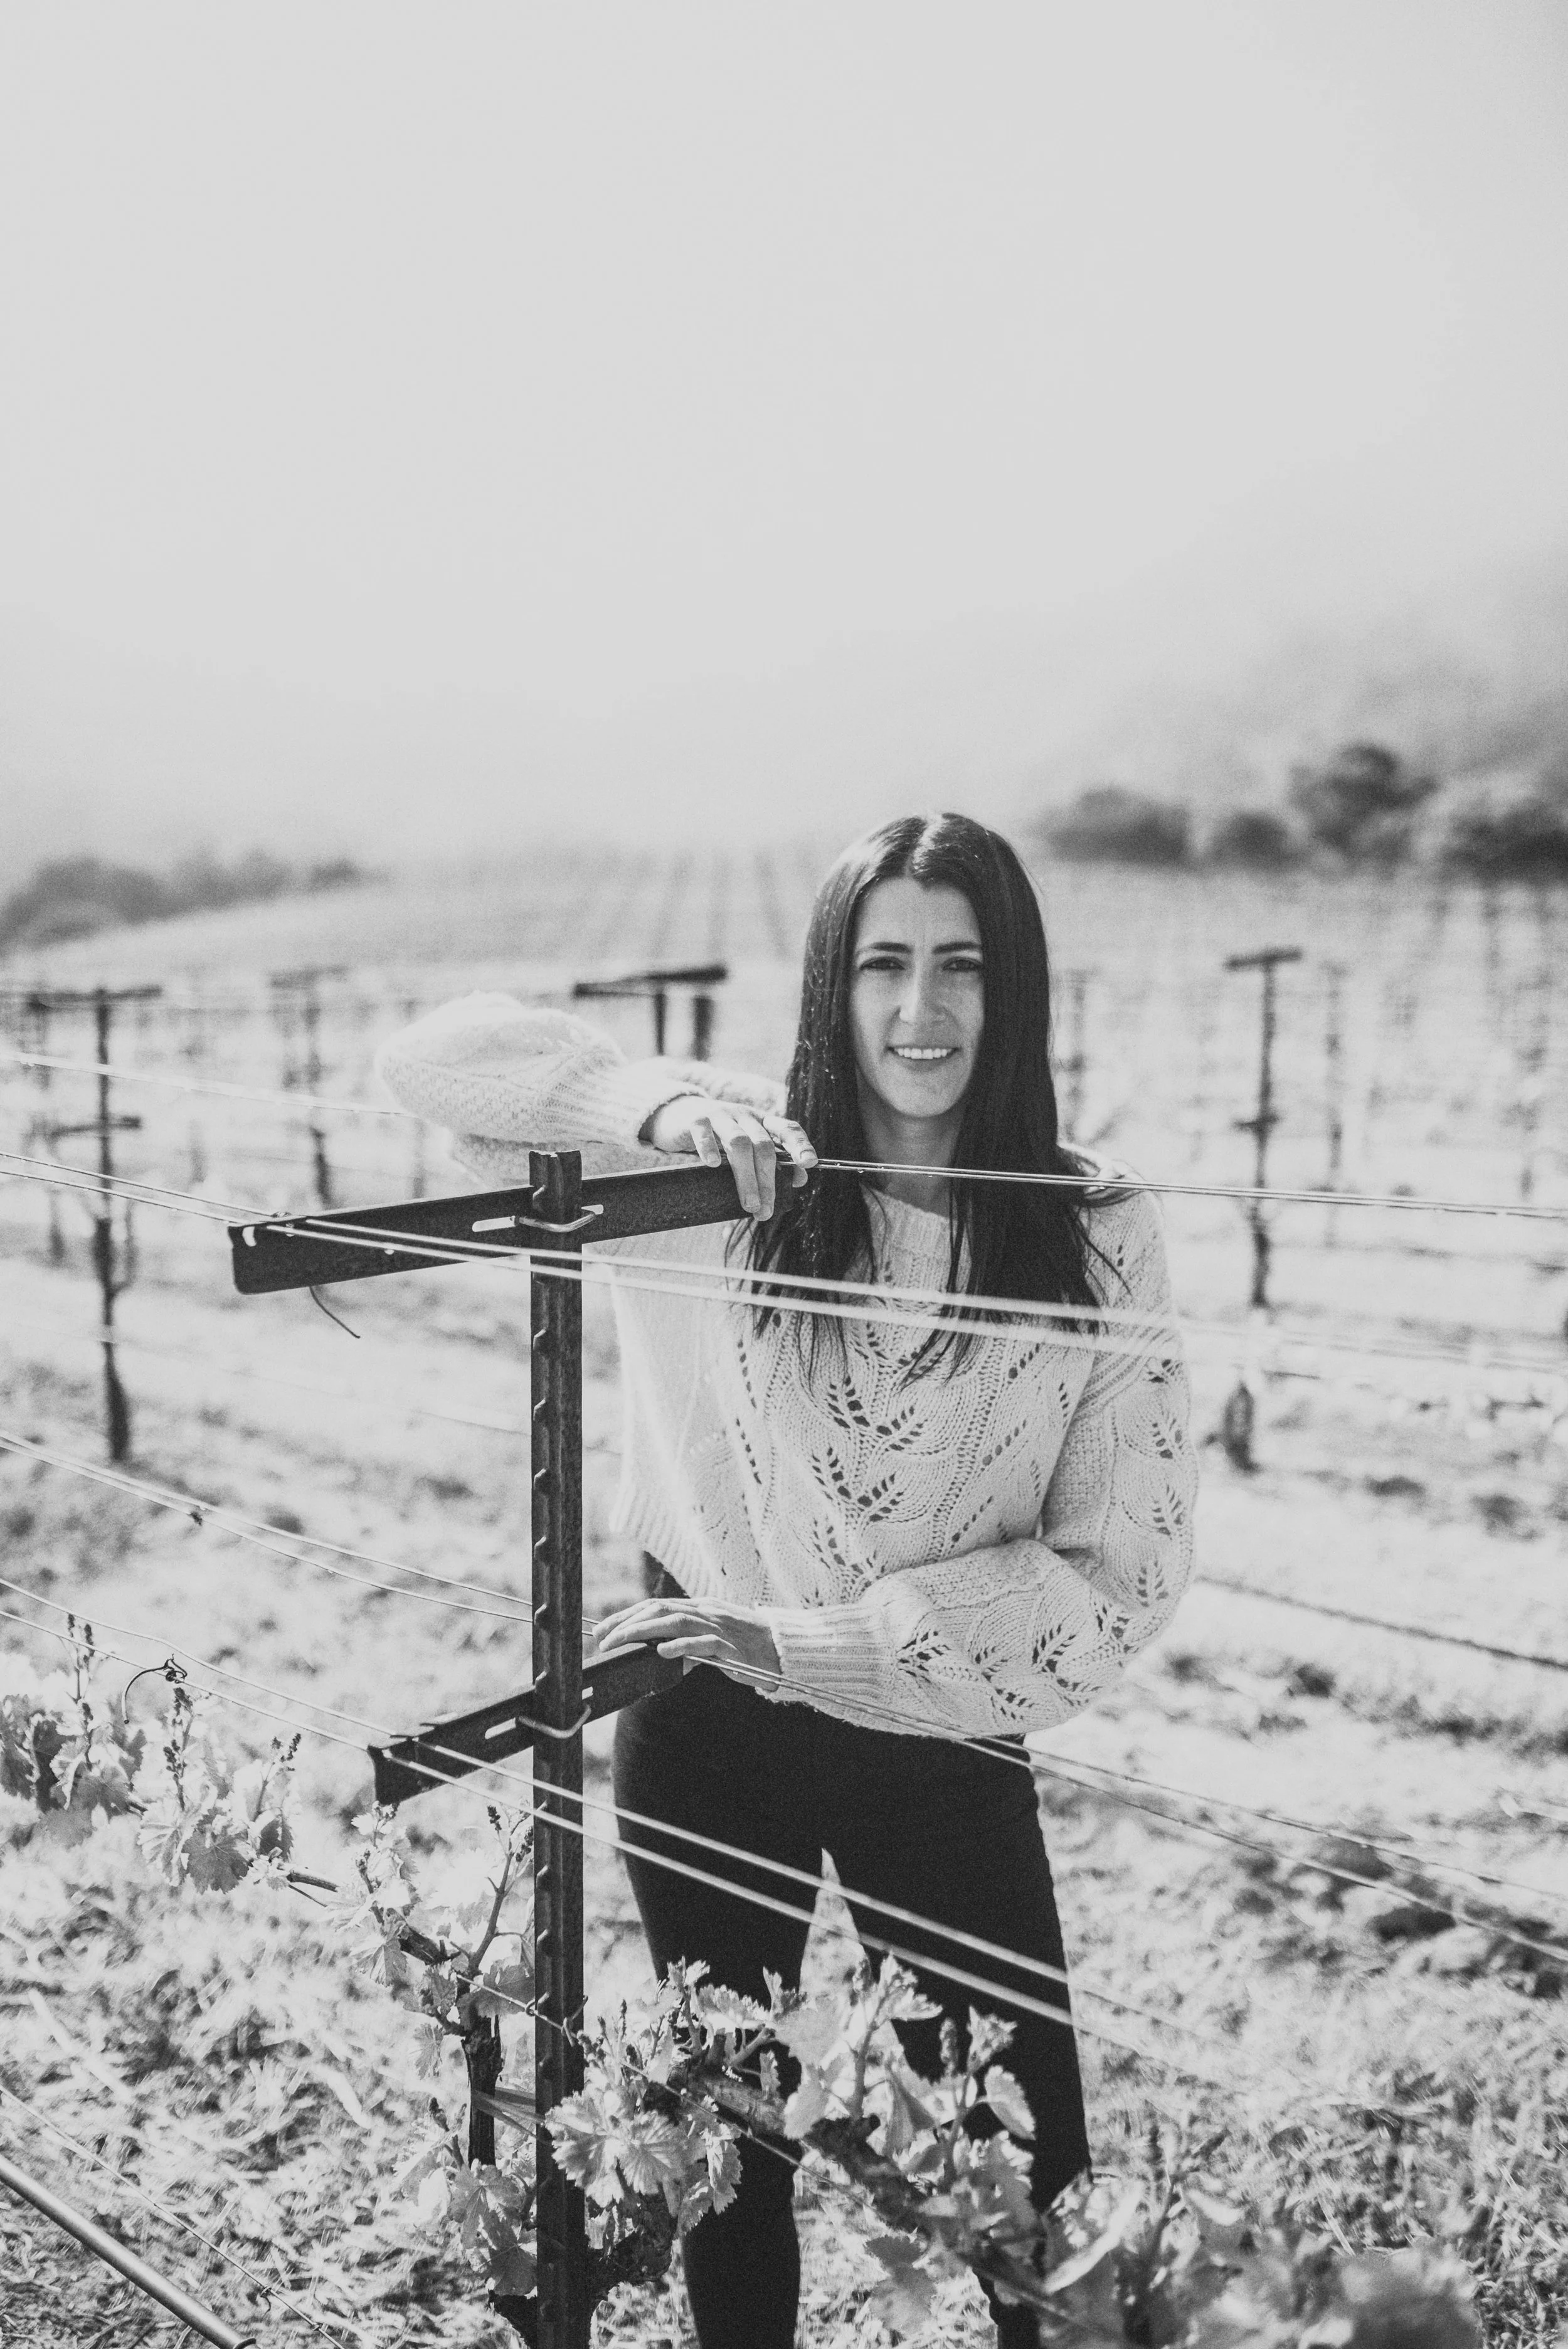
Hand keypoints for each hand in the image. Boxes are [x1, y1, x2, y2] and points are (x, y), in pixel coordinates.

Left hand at [589, 1597, 781, 1688]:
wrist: (785, 1649)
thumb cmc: (747, 1648)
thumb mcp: (713, 1642)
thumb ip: (690, 1645)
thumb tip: (665, 1657)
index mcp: (700, 1608)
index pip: (657, 1605)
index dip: (628, 1615)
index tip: (604, 1629)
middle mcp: (706, 1612)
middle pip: (660, 1609)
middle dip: (627, 1623)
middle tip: (602, 1638)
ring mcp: (719, 1626)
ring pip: (676, 1621)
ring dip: (642, 1632)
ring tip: (620, 1643)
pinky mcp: (731, 1646)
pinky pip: (704, 1643)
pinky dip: (682, 1645)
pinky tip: (663, 1652)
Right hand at [642, 1095, 816, 1218]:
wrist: (679, 1115)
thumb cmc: (719, 1137)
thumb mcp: (747, 1146)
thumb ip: (772, 1161)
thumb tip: (799, 1179)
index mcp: (762, 1122)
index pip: (787, 1129)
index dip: (800, 1144)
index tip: (810, 1163)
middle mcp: (745, 1115)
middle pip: (763, 1146)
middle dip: (767, 1181)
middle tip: (765, 1211)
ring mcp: (720, 1116)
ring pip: (738, 1143)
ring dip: (746, 1177)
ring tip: (749, 1204)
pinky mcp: (696, 1120)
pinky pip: (704, 1132)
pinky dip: (709, 1148)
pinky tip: (713, 1165)